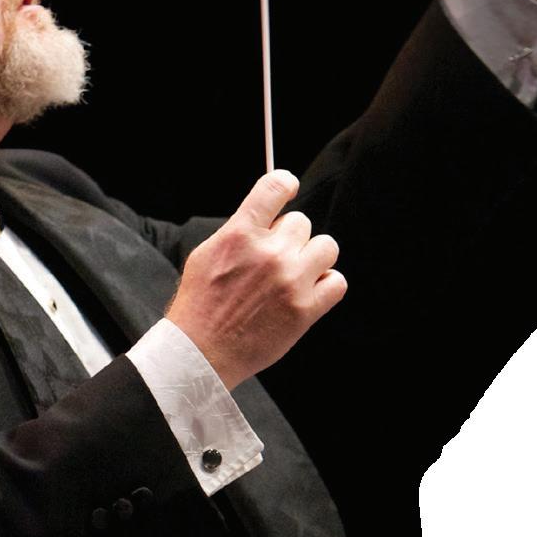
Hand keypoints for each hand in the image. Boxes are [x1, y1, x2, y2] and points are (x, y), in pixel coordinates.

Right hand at [165, 170, 346, 390]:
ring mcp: (291, 281)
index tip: (288, 188)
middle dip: (289, 236)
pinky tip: (308, 291)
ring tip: (295, 272)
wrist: (201, 353)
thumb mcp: (206, 254)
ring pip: (326, 246)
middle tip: (274, 257)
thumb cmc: (199, 305)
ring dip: (312, 257)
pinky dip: (326, 284)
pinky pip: (337, 281)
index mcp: (240, 234)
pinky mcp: (306, 310)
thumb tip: (266, 216)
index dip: (285, 183)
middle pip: (301, 222)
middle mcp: (269, 253)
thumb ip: (238, 231)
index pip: (275, 187)